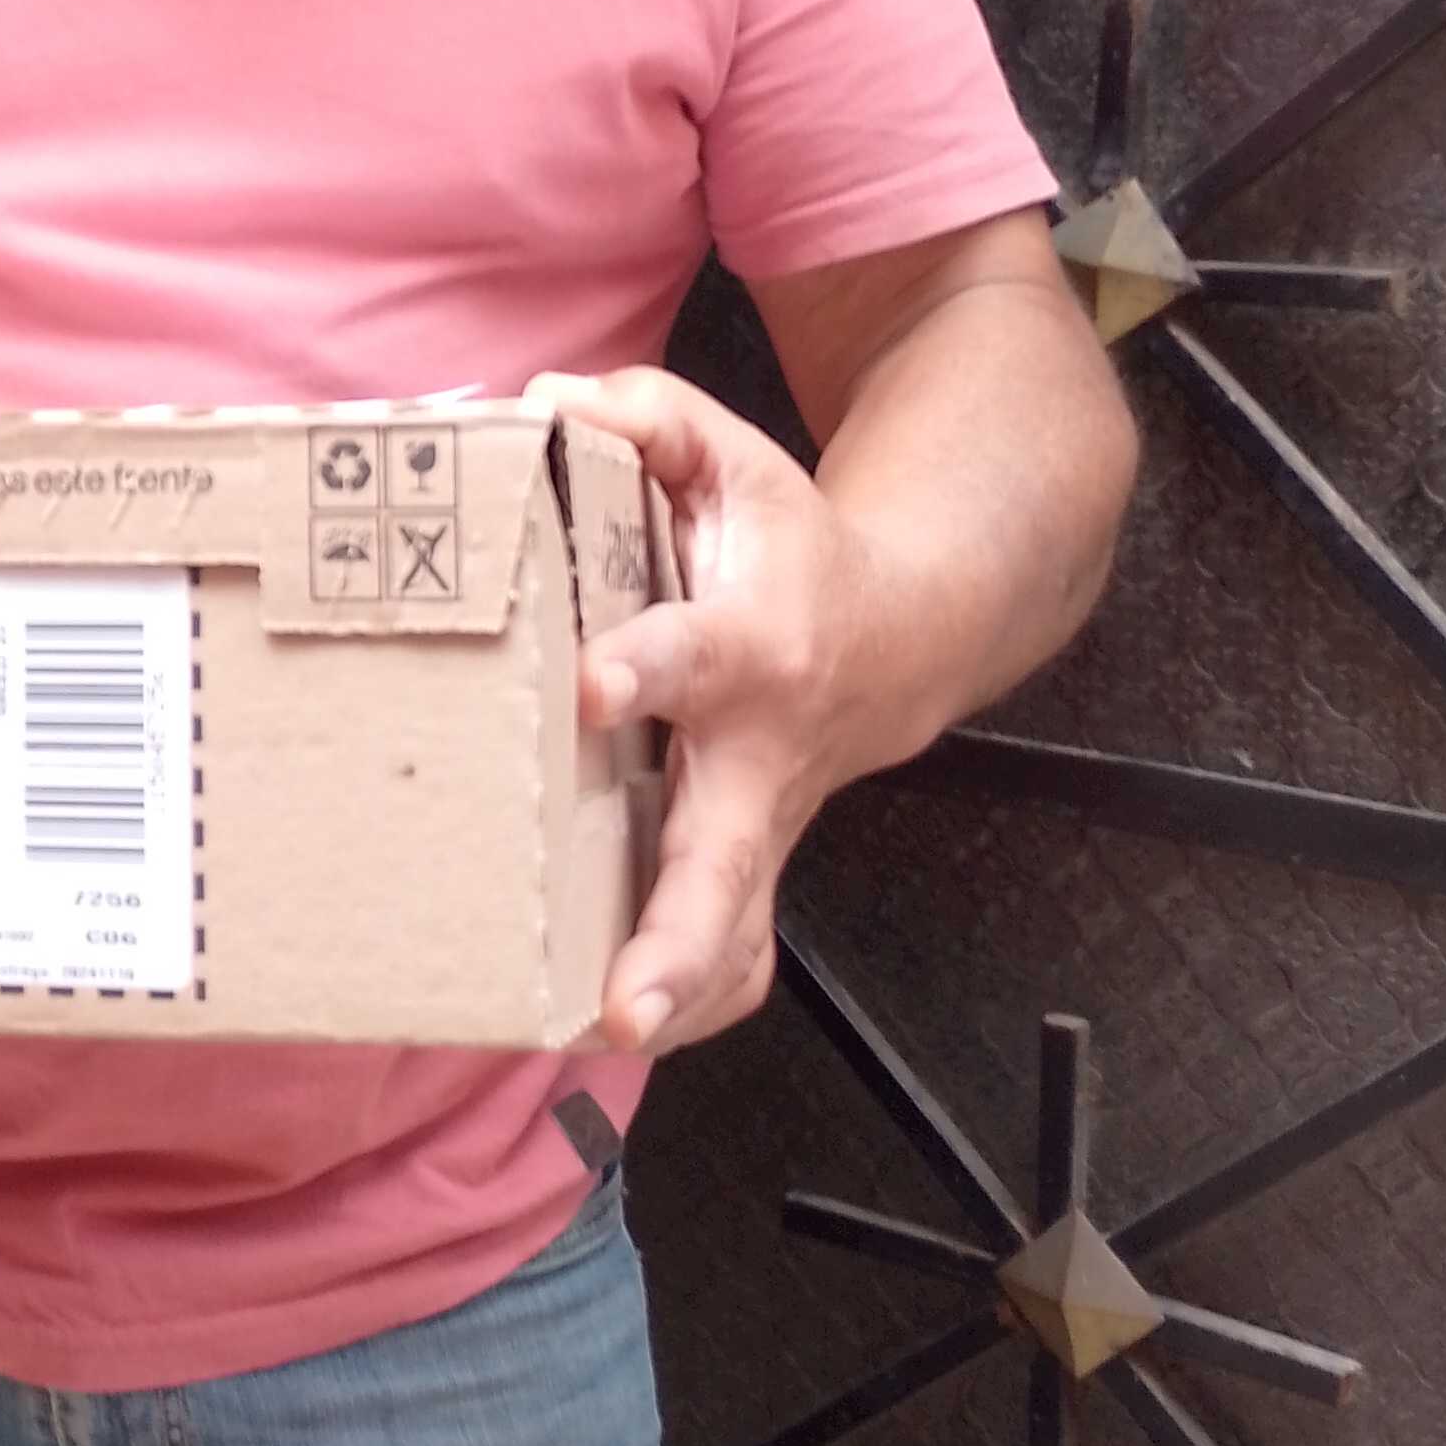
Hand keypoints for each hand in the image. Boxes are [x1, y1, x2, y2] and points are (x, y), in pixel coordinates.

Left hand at [525, 363, 879, 1063]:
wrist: (902, 631)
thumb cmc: (787, 546)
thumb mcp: (729, 455)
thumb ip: (641, 416)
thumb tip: (542, 404)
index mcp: (749, 646)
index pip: (692, 655)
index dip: (643, 668)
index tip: (591, 684)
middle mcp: (757, 753)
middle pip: (723, 861)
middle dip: (676, 937)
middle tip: (622, 1005)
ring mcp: (759, 825)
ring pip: (736, 935)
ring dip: (680, 993)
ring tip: (596, 1042)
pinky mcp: (751, 868)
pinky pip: (732, 957)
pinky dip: (688, 1002)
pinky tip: (607, 1031)